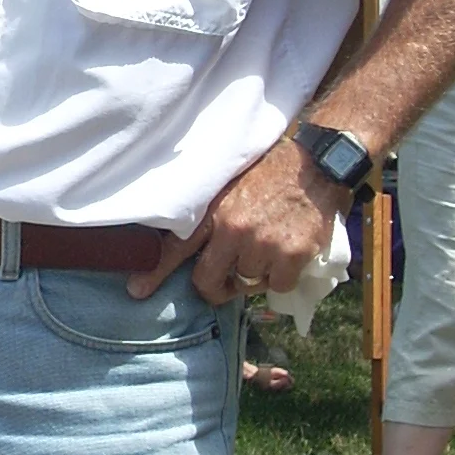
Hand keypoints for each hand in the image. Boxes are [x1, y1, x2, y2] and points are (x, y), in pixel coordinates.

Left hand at [127, 139, 346, 305]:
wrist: (317, 164)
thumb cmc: (272, 173)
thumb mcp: (230, 186)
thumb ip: (211, 215)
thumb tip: (193, 246)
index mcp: (214, 211)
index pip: (176, 247)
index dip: (155, 272)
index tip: (137, 290)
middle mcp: (234, 230)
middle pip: (209, 281)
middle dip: (216, 286)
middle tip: (227, 280)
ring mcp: (263, 245)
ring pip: (247, 284)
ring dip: (255, 275)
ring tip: (267, 249)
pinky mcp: (292, 255)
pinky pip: (278, 285)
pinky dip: (283, 276)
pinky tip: (288, 254)